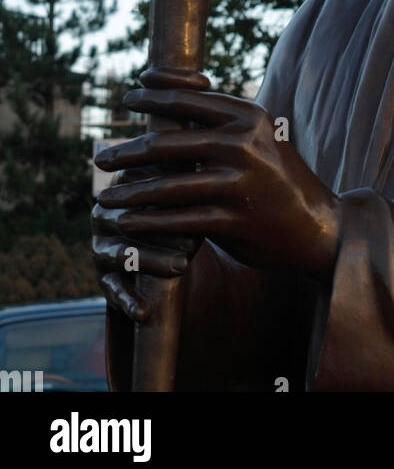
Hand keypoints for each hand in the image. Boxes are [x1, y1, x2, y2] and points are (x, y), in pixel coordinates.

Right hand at [92, 167, 200, 323]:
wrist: (166, 243)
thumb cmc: (181, 206)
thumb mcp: (185, 187)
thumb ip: (191, 171)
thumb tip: (217, 155)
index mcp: (121, 185)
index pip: (138, 186)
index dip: (167, 194)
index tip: (201, 202)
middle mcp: (104, 214)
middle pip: (128, 219)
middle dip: (160, 228)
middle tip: (194, 237)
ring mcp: (101, 246)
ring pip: (122, 254)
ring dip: (151, 261)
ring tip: (181, 267)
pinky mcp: (103, 278)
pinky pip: (112, 291)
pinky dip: (126, 302)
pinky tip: (144, 312)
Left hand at [94, 88, 340, 278]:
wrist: (317, 226)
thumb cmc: (277, 178)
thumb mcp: (258, 138)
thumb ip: (222, 122)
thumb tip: (169, 98)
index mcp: (249, 115)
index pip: (186, 98)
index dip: (151, 94)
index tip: (128, 96)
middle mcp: (244, 143)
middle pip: (168, 141)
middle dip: (127, 150)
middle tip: (101, 157)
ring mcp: (239, 181)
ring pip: (167, 185)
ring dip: (128, 192)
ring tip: (104, 197)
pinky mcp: (234, 219)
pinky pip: (178, 220)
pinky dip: (146, 223)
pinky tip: (124, 224)